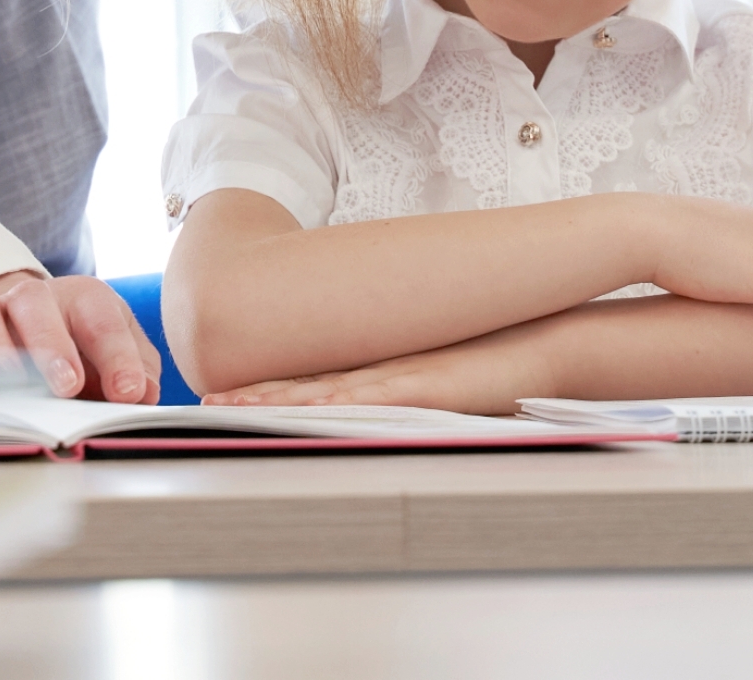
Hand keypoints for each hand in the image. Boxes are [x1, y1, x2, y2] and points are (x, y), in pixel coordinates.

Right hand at [0, 271, 159, 401]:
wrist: (23, 334)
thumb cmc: (78, 354)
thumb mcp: (116, 359)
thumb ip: (135, 374)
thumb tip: (143, 396)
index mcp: (79, 299)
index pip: (99, 315)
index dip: (116, 352)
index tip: (131, 392)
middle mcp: (26, 300)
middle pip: (33, 302)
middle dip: (49, 343)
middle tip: (66, 386)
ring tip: (6, 390)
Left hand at [206, 326, 544, 414]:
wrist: (545, 342)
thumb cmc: (495, 367)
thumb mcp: (438, 385)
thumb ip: (403, 397)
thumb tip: (368, 409)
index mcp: (382, 373)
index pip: (313, 385)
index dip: (267, 391)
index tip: (224, 396)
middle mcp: (383, 372)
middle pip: (307, 386)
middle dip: (256, 395)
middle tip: (208, 402)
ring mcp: (403, 377)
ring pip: (328, 391)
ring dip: (279, 400)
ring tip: (234, 405)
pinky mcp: (428, 386)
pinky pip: (375, 397)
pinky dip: (339, 405)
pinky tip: (309, 409)